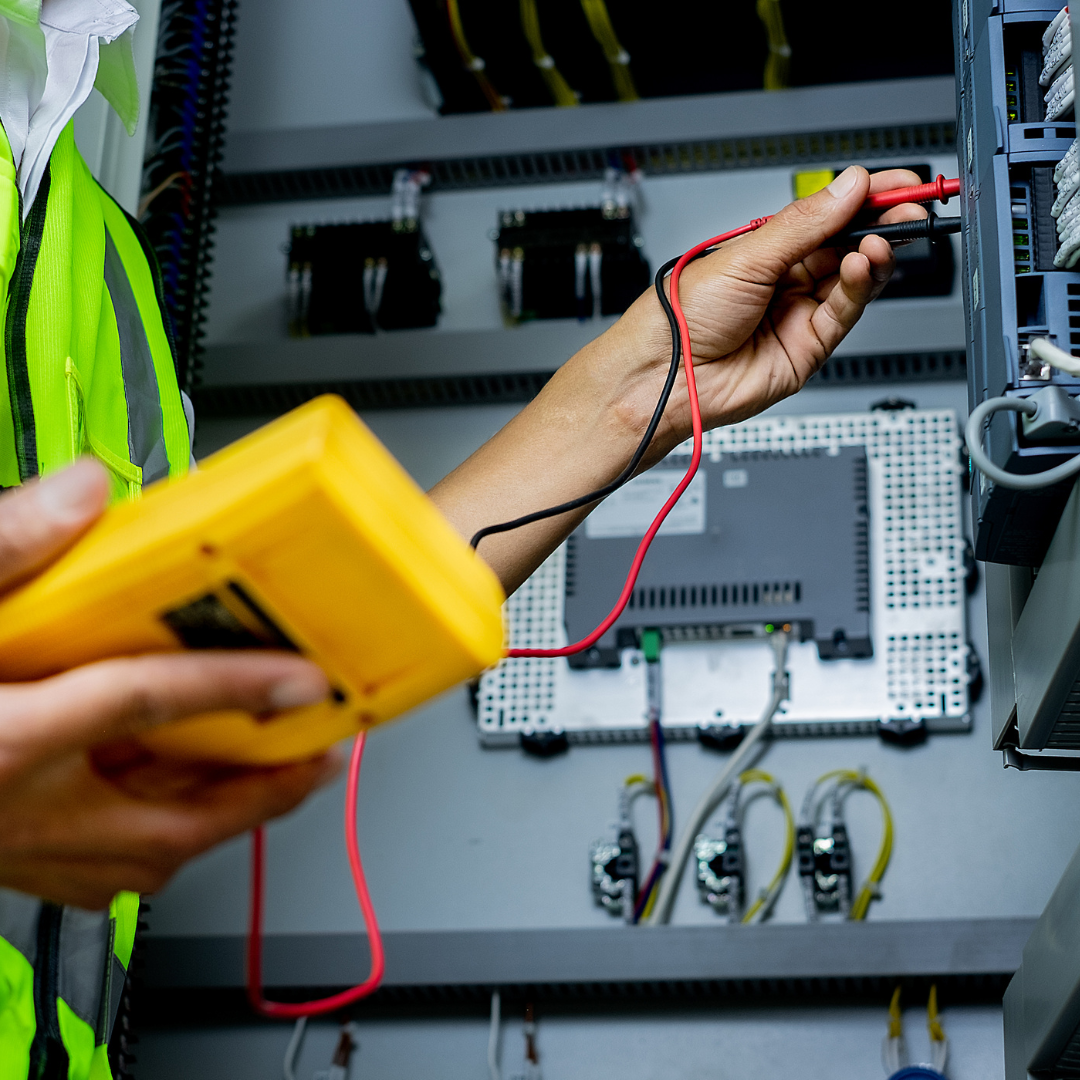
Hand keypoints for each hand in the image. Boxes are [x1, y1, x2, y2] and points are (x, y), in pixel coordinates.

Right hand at [0, 460, 338, 908]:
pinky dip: (163, 838)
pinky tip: (180, 803)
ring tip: (280, 777)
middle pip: (170, 821)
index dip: (236, 685)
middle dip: (262, 792)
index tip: (306, 674)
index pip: (141, 703)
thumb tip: (80, 491)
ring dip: (223, 821)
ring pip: (145, 861)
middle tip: (326, 753)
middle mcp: (8, 810)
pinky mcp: (0, 861)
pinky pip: (107, 872)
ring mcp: (6, 851)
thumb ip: (0, 548)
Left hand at [607, 165, 927, 452]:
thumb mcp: (745, 256)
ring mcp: (798, 315)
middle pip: (848, 246)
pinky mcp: (808, 348)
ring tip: (881, 239)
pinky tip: (864, 264)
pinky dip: (860, 287)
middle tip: (907, 207)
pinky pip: (844, 312)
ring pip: (854, 280)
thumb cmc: (682, 316)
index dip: (863, 199)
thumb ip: (804, 224)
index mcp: (768, 250)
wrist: (666, 375)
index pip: (828, 217)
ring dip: (874, 255)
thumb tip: (848, 186)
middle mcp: (786, 281)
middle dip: (880, 224)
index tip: (894, 182)